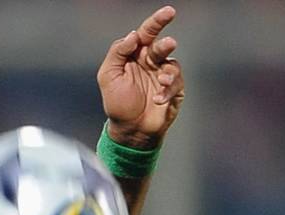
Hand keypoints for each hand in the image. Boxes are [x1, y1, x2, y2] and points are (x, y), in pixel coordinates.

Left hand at [97, 6, 184, 148]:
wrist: (129, 131)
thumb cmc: (118, 104)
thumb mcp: (108, 76)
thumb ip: (117, 53)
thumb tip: (132, 36)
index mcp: (136, 55)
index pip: (146, 33)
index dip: (157, 21)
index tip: (169, 12)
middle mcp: (152, 62)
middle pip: (162, 45)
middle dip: (166, 43)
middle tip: (168, 44)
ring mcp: (164, 76)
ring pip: (172, 65)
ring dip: (168, 72)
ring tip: (161, 80)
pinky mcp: (174, 90)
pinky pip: (176, 84)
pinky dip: (168, 90)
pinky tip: (158, 99)